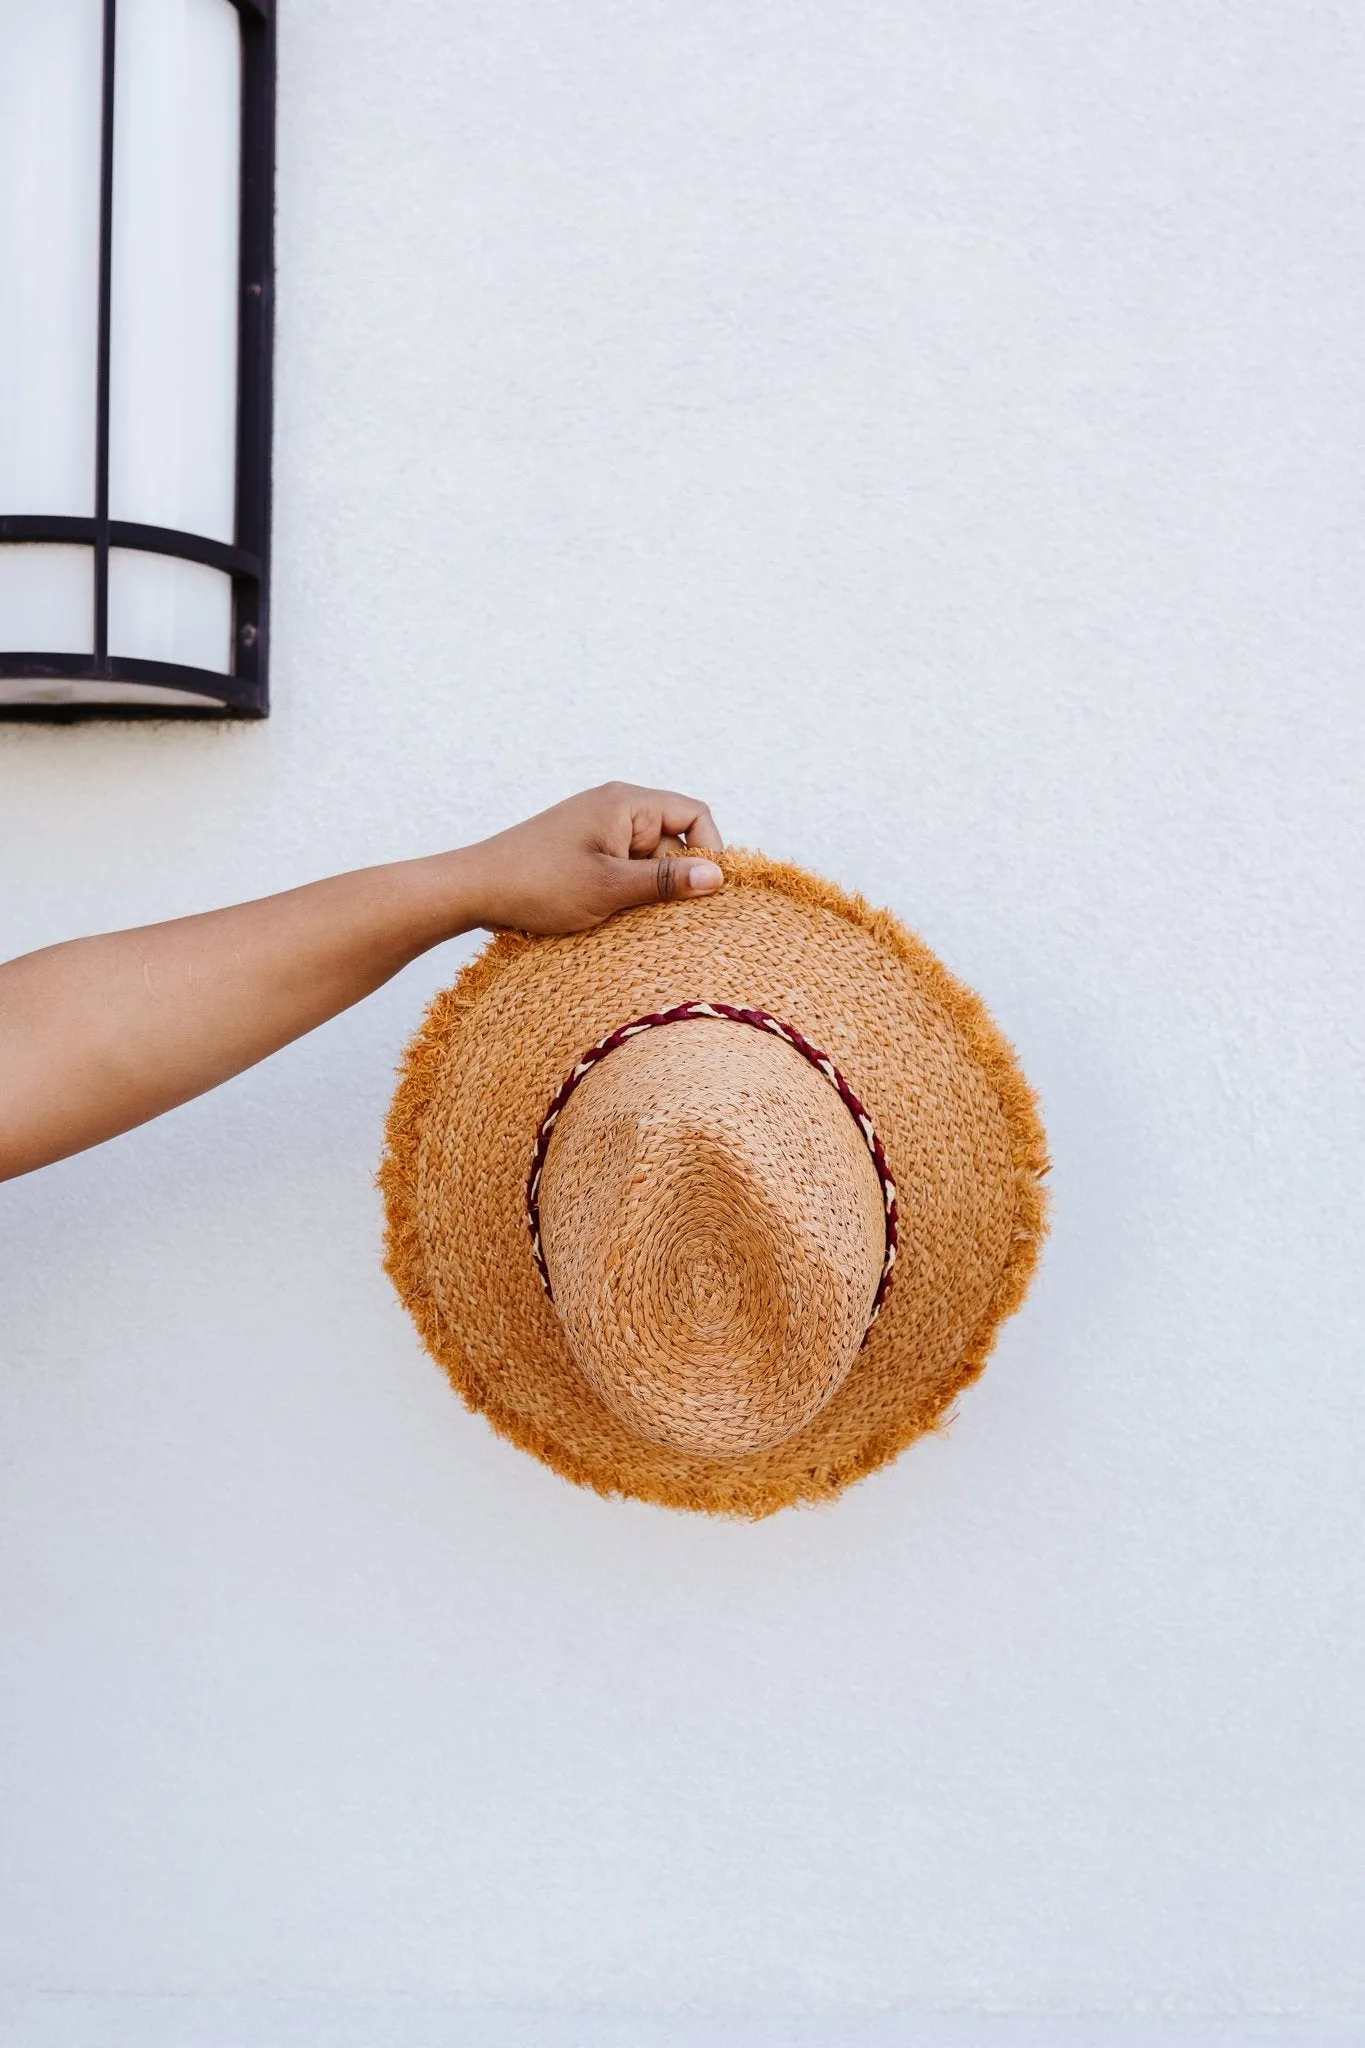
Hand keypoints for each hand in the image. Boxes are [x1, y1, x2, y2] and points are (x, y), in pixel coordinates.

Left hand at [459, 782, 724, 934]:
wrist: (473, 889)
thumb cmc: (537, 883)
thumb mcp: (609, 888)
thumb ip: (666, 881)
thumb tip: (719, 877)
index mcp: (626, 803)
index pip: (694, 815)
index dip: (709, 851)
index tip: (703, 892)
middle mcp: (616, 809)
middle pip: (674, 840)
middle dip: (673, 878)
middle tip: (657, 913)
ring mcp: (599, 830)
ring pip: (649, 860)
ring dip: (647, 890)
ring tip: (624, 915)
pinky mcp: (585, 851)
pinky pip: (625, 868)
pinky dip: (626, 891)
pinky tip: (609, 914)